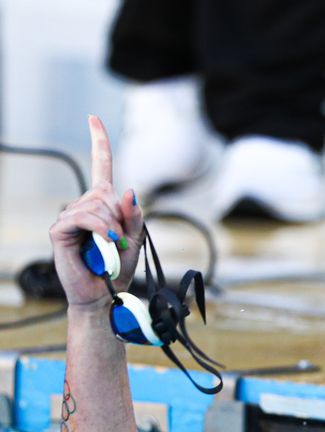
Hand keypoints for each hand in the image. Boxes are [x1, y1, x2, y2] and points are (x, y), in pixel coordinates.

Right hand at [47, 116, 144, 310]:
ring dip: (112, 228)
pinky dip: (101, 229)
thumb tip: (128, 191)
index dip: (98, 142)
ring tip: (111, 248)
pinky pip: (85, 218)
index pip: (100, 166)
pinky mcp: (60, 230)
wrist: (104, 293)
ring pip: (97, 207)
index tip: (93, 117)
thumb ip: (135, 215)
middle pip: (106, 195)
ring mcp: (69, 216)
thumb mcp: (135, 238)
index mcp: (102, 204)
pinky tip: (107, 242)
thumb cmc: (118, 267)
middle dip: (121, 219)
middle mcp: (83, 205)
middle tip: (120, 243)